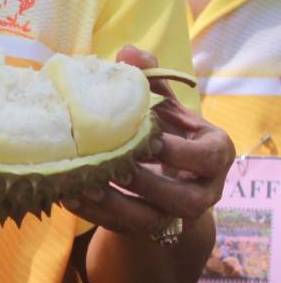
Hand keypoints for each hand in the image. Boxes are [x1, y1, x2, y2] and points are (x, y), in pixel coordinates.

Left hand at [63, 46, 234, 236]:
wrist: (165, 176)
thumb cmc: (165, 132)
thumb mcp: (164, 107)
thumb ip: (151, 81)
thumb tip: (130, 52)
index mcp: (214, 154)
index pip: (206, 158)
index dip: (178, 152)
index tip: (147, 138)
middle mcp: (204, 191)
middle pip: (183, 199)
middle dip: (146, 183)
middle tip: (112, 164)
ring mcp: (176, 217)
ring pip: (151, 220)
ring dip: (114, 204)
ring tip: (81, 184)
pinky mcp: (149, 230)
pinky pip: (123, 228)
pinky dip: (95, 213)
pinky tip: (68, 195)